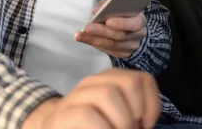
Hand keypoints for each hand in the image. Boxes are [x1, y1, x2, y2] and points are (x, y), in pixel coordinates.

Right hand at [21, 68, 159, 128]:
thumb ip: (131, 114)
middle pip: (129, 82)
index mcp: (110, 80)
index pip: (143, 78)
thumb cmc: (90, 126)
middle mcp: (94, 82)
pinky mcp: (64, 114)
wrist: (50, 127)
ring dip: (121, 121)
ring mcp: (77, 96)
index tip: (146, 125)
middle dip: (137, 111)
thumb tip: (146, 125)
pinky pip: (88, 115)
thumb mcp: (114, 116)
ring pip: (108, 93)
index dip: (152, 103)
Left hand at [75, 2, 146, 58]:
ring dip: (94, 39)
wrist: (132, 28)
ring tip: (80, 34)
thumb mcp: (119, 6)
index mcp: (140, 20)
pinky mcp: (124, 54)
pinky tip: (85, 38)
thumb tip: (96, 11)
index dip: (122, 23)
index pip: (135, 23)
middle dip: (102, 31)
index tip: (108, 20)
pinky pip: (108, 51)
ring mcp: (132, 46)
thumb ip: (108, 5)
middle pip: (120, 35)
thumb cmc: (122, 14)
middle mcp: (138, 35)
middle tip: (87, 27)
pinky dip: (95, 44)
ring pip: (112, 45)